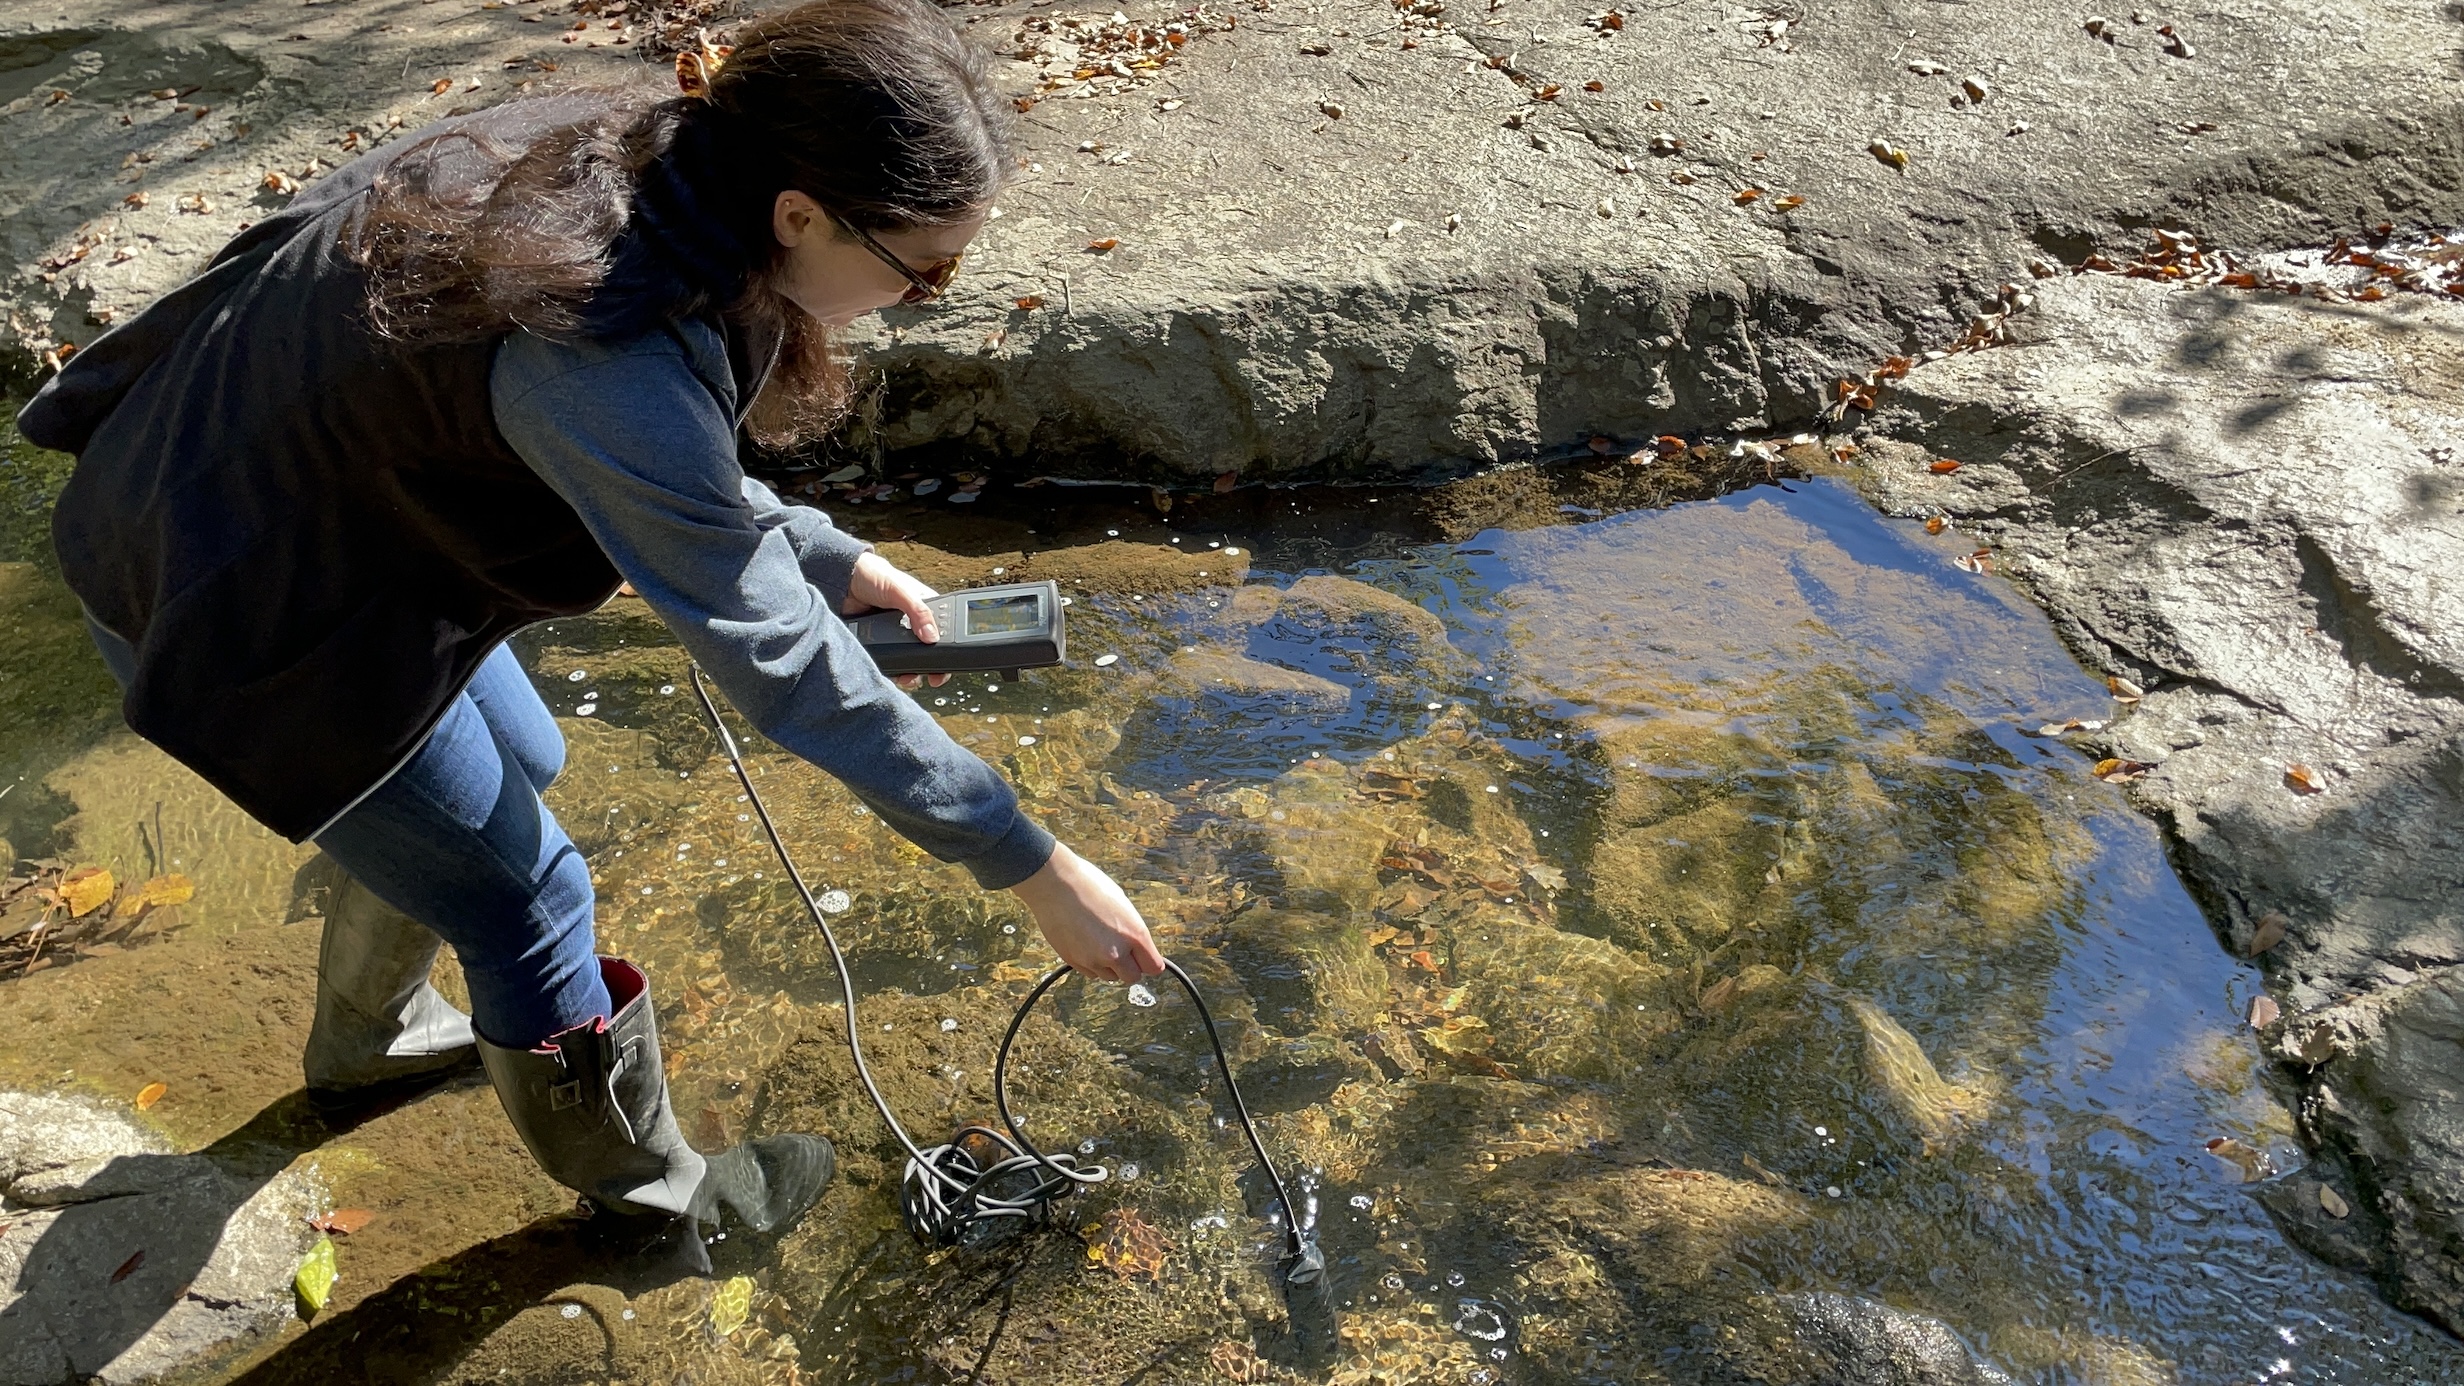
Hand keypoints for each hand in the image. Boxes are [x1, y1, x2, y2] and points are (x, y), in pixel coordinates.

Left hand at [841, 551, 948, 688]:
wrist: (842, 581)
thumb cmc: (874, 577)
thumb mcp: (901, 590)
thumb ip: (918, 611)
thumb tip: (932, 637)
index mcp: (924, 608)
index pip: (943, 630)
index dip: (948, 646)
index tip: (948, 664)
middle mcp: (912, 624)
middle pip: (928, 650)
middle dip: (930, 665)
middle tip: (930, 677)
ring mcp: (896, 635)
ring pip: (909, 660)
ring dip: (911, 672)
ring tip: (909, 678)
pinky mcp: (880, 644)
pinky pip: (890, 661)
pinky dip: (893, 671)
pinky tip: (894, 674)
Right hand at [1008, 843, 1165, 983]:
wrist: (1054, 883)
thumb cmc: (1089, 886)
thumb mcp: (1121, 904)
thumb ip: (1131, 930)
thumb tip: (1136, 946)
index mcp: (1134, 934)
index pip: (1153, 966)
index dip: (1149, 962)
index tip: (1145, 958)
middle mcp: (1116, 952)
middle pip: (1132, 977)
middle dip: (1130, 967)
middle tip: (1122, 952)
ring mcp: (1093, 959)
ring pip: (1110, 977)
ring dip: (1109, 966)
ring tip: (1098, 942)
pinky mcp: (1073, 961)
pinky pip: (1090, 972)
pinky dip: (1091, 964)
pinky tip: (1085, 943)